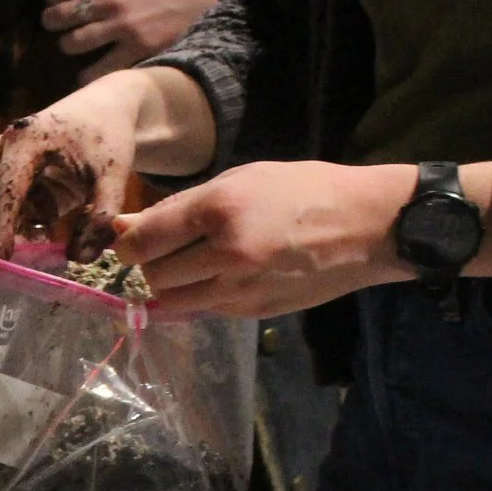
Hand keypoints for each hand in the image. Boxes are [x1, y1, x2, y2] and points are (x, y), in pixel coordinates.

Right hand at [0, 69, 201, 257]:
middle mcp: (1, 152)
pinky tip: (33, 248)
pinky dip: (7, 235)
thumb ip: (101, 215)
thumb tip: (79, 257)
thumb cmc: (106, 136)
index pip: (2, 188)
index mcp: (26, 143)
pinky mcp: (6, 184)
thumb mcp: (113, 174)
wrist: (103, 111)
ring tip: (3, 267)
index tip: (1, 258)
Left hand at [42, 0, 231, 83]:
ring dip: (69, 46)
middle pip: (62, 15)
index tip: (53, 3)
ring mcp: (121, 25)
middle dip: (53, 22)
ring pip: (74, 42)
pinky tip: (86, 77)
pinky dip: (88, 75)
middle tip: (53, 28)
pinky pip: (98, 69)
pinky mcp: (137, 50)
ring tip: (72, 48)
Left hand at [111, 161, 419, 316]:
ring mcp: (240, 289)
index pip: (142, 241)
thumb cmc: (303, 189)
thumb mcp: (242, 178)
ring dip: (171, 284)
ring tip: (194, 263)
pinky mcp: (251, 312)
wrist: (367, 226)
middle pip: (152, 275)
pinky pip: (202, 310)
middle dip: (151, 263)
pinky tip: (221, 276)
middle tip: (171, 247)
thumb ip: (180, 206)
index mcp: (220, 209)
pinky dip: (199, 296)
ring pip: (171, 301)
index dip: (127, 242)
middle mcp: (226, 253)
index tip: (133, 237)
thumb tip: (124, 227)